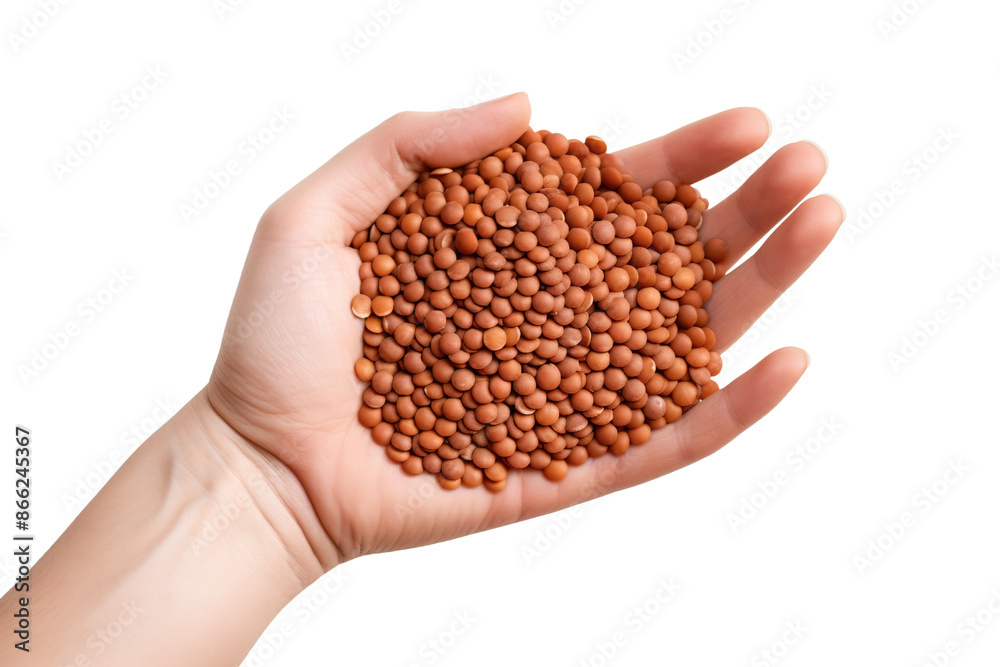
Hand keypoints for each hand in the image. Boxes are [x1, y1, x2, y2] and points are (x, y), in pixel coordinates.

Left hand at [204, 93, 842, 567]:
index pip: (612, 199)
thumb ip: (412, 144)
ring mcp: (566, 394)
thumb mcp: (320, 214)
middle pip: (666, 260)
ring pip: (682, 339)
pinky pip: (661, 441)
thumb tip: (530, 109)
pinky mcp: (568, 467)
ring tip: (821, 224)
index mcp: (509, 255)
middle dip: (744, 211)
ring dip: (760, 286)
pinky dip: (727, 411)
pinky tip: (783, 362)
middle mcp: (551, 318)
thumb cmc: (279, 344)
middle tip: (809, 166)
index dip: (680, 160)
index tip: (744, 126)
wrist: (258, 464)